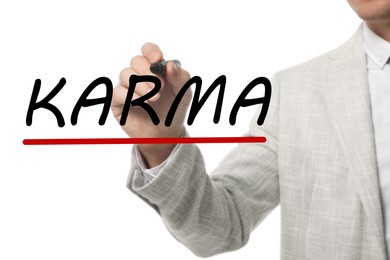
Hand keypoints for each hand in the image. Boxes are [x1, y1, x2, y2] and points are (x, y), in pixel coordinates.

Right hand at [111, 43, 191, 166]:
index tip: (158, 60)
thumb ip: (180, 77)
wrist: (167, 134)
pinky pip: (118, 92)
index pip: (147, 50)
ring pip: (125, 74)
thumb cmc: (174, 110)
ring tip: (155, 98)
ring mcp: (127, 87)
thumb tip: (169, 65)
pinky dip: (131, 95)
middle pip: (135, 60)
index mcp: (155, 68)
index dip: (151, 52)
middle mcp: (139, 75)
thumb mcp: (184, 93)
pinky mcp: (118, 102)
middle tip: (160, 85)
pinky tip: (143, 103)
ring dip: (141, 84)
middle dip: (148, 71)